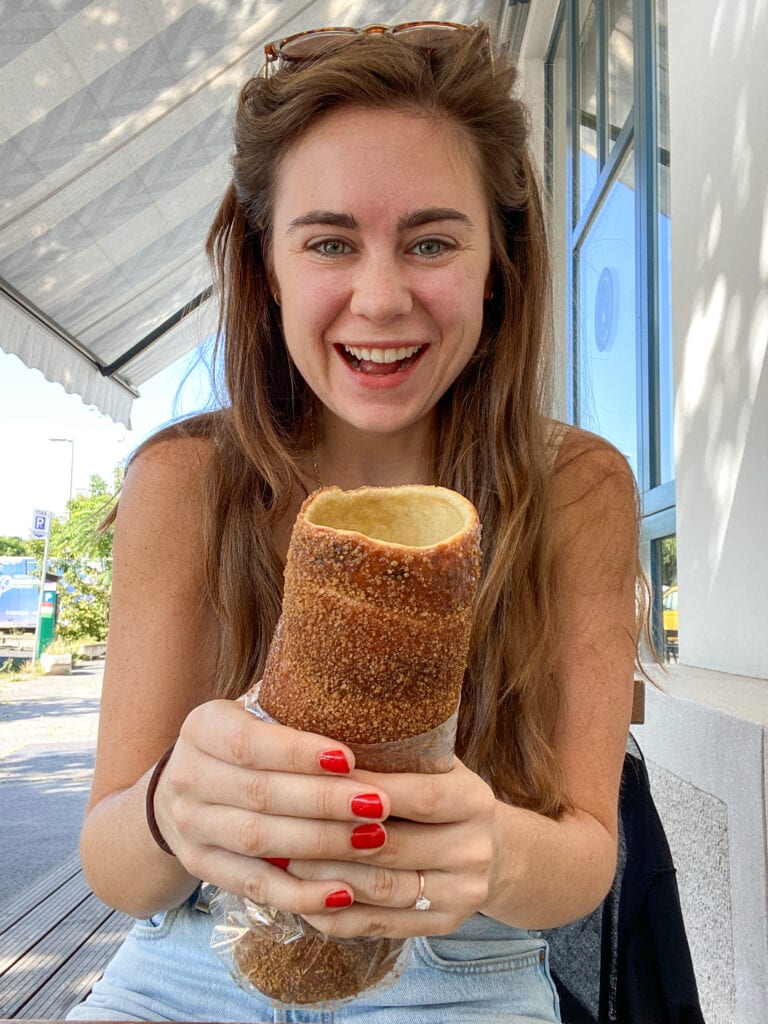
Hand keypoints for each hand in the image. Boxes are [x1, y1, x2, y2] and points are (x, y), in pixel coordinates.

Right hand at [151, 699, 393, 913]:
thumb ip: (292, 715)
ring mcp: (190, 825)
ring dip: (320, 843)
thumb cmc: (244, 744)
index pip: (249, 743)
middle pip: (260, 794)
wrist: (180, 788)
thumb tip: (362, 712)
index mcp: (202, 728)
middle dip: (324, 801)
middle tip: (378, 804)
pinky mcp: (202, 865)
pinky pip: (253, 885)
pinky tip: (342, 892)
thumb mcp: (253, 715)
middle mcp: (188, 776)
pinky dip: (298, 893)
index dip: (299, 753)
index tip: (349, 758)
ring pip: (258, 840)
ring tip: (372, 839)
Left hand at [289, 759, 498, 937]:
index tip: (317, 778)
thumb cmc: (446, 797)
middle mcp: (473, 850)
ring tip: (285, 864)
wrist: (496, 853)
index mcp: (473, 801)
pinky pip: (380, 926)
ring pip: (383, 891)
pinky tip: (306, 899)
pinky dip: (339, 916)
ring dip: (329, 879)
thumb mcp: (438, 768)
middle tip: (286, 827)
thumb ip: (399, 756)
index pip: (419, 796)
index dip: (366, 790)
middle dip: (334, 838)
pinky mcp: (443, 925)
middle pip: (394, 848)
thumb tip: (328, 743)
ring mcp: (461, 893)